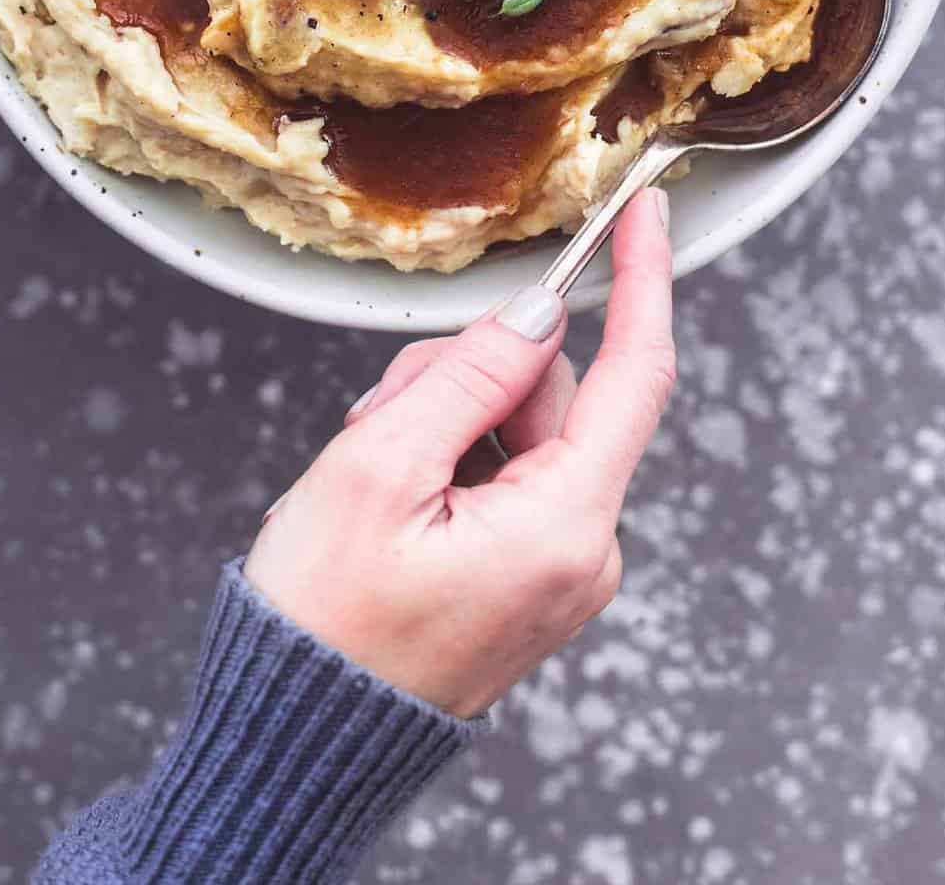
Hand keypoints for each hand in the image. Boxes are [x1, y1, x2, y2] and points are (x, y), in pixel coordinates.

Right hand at [245, 189, 674, 718]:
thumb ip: (468, 375)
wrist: (297, 736)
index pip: (635, 374)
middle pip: (554, 394)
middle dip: (468, 372)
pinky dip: (452, 456)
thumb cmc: (325, 621)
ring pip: (521, 427)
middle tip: (379, 413)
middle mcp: (583, 550)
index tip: (647, 209)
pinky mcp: (529, 574)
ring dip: (446, 416)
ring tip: (370, 464)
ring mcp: (558, 567)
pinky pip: (508, 473)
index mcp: (564, 526)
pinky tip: (390, 489)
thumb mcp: (379, 467)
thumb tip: (540, 311)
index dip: (644, 280)